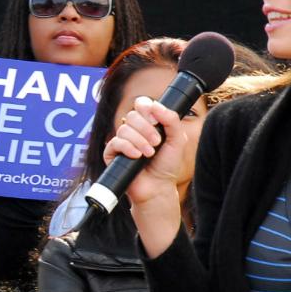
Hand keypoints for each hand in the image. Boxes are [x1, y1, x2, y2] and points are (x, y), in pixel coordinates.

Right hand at [106, 97, 189, 257]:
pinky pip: (115, 142)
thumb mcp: (177, 140)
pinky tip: (137, 156)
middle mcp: (133, 130)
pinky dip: (128, 148)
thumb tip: (155, 105)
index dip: (147, 109)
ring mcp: (122, 141)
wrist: (158, 187)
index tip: (157, 121)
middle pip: (132, 115)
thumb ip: (171, 119)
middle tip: (157, 143)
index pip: (141, 104)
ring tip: (149, 154)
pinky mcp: (112, 154)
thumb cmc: (167, 165)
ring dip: (139, 141)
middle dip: (147, 129)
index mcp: (148, 123)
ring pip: (124, 129)